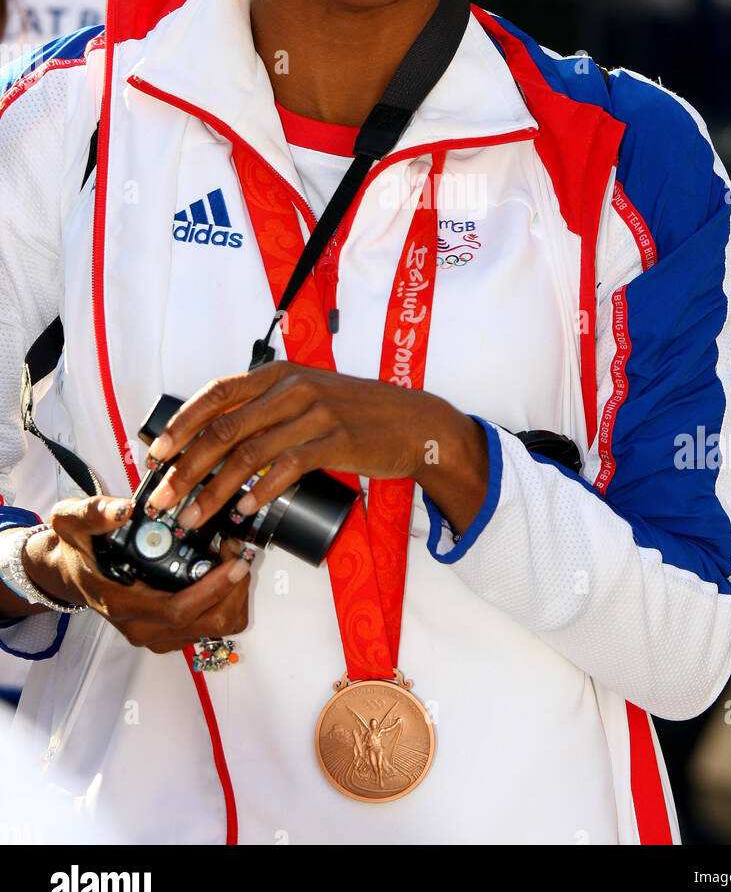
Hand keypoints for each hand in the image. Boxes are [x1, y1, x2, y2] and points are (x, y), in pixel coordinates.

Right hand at [22, 496, 251, 653]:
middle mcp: (141, 628)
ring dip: (233, 594)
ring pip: (215, 627)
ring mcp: (157, 634)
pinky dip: (225, 598)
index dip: (213, 589)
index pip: (178, 611)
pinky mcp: (169, 633)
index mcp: (121, 604)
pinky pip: (211, 624)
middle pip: (208, 624)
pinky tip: (220, 569)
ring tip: (231, 557)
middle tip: (238, 551)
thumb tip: (124, 510)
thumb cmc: (78, 549)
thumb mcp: (73, 521)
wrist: (71, 573)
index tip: (233, 561)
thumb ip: (94, 513)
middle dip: (233, 589)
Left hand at [145, 361, 488, 536]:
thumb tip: (217, 446)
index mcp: (278, 374)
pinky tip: (244, 510)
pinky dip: (260, 492)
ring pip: (248, 455)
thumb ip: (267, 411)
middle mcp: (291, 387)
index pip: (216, 395)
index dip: (181, 424)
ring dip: (214, 491)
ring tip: (194, 517)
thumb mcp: (308, 398)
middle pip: (223, 430)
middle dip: (184, 469)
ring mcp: (314, 412)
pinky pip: (286, 468)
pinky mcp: (335, 440)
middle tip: (162, 498)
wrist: (414, 422)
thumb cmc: (357, 414)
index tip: (156, 453)